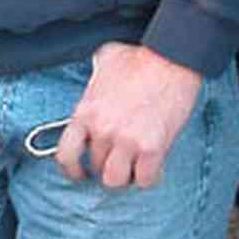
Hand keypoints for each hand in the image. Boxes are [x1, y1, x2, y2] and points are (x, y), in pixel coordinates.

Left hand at [53, 42, 203, 190]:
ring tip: (134, 167)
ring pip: (115, 181)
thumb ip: (95, 74)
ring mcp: (126, 141)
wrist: (171, 58)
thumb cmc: (141, 58)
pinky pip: (144, 180)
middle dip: (107, 166)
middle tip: (119, 160)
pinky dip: (149, 177)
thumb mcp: (105, 60)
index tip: (80, 173)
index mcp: (86, 112)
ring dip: (125, 177)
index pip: (66, 154)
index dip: (71, 170)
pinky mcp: (152, 148)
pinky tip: (152, 166)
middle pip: (96, 168)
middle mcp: (103, 130)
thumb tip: (97, 72)